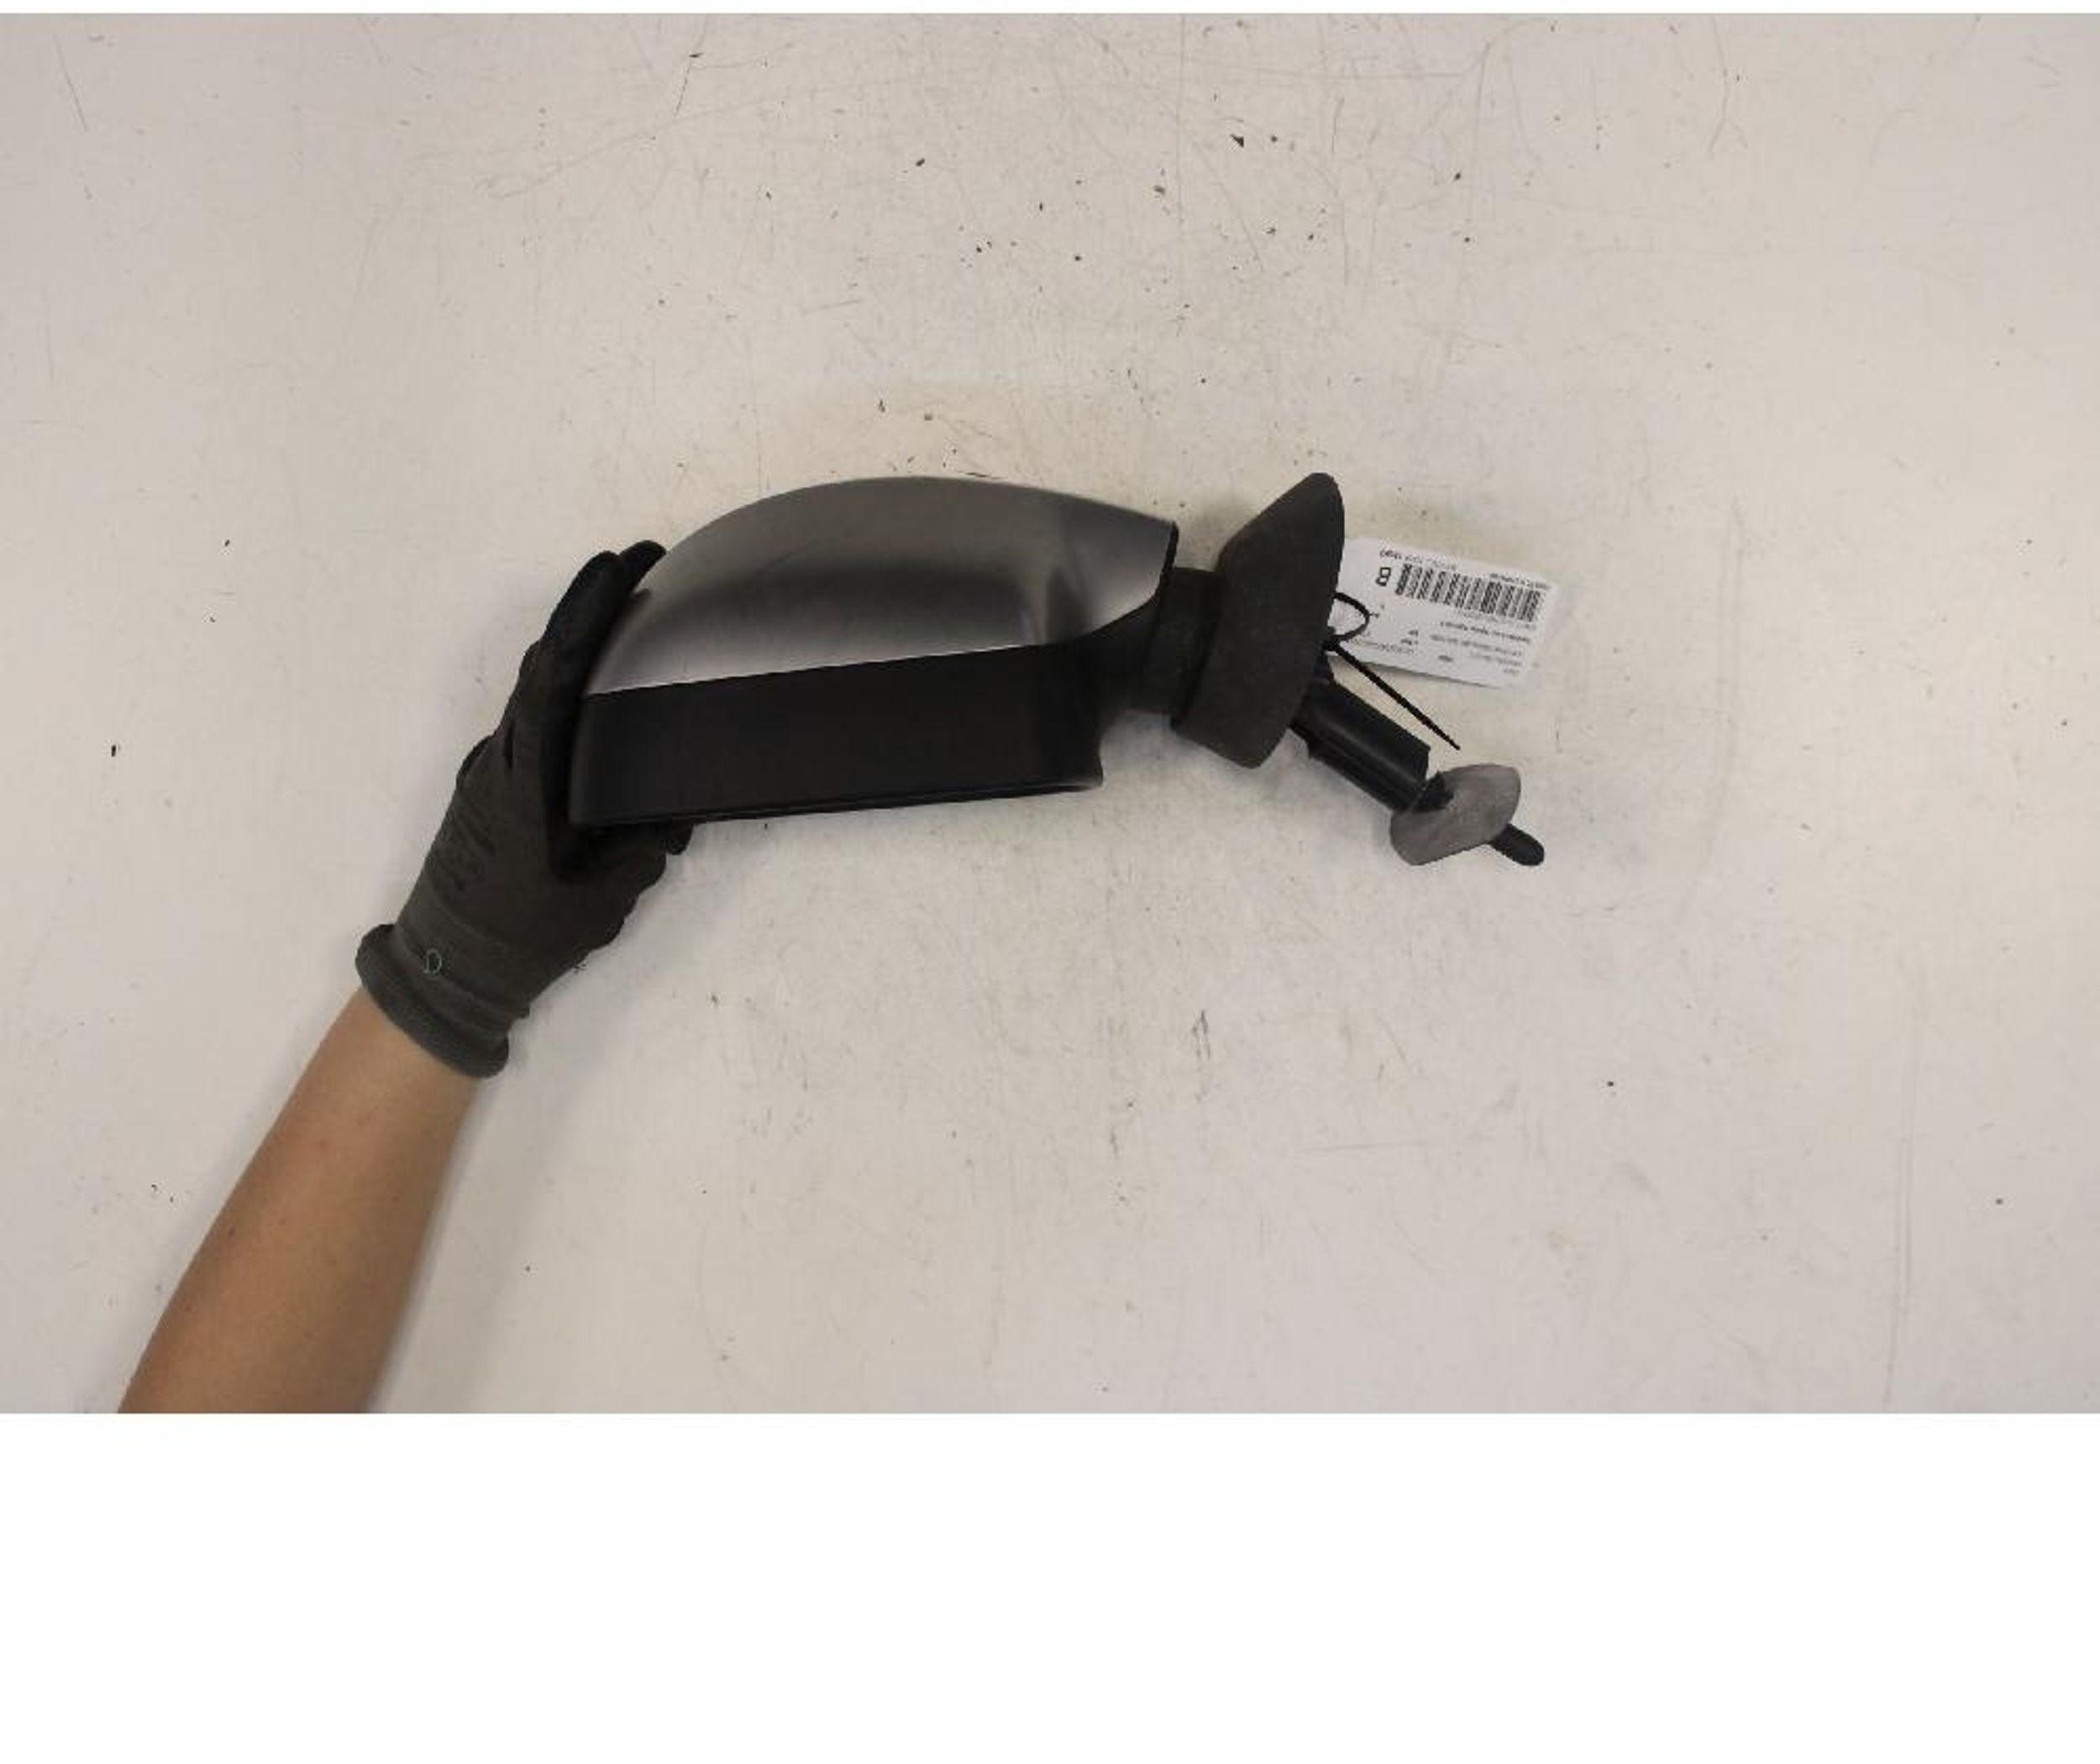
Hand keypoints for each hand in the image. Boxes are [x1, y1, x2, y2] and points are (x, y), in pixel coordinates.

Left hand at [356, 545, 689, 1075]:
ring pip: (538, 692)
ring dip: (581, 648)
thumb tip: (673, 813)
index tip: (624, 568)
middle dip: (591, 610)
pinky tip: (603, 690)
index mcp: (522, 777)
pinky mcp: (495, 789)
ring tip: (634, 614)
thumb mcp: (600, 898)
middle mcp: (501, 759)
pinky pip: (536, 723)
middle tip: (643, 564)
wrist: (449, 972)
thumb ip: (642, 849)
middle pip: (545, 665)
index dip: (586, 616)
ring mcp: (493, 771)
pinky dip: (569, 690)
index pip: (553, 675)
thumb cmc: (521, 937)